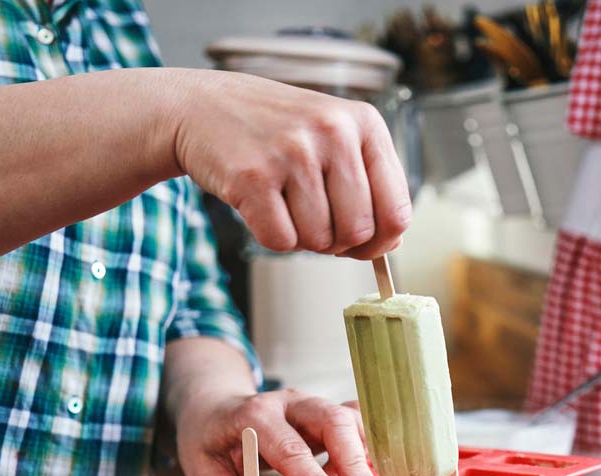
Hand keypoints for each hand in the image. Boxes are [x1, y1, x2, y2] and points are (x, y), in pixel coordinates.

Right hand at [171, 71, 412, 258]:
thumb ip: (368, 188)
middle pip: (358, 231)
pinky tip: (262, 205)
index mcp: (364, 124)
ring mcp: (292, 152)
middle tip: (312, 216)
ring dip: (301, 236)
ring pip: (318, 240)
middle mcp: (333, 132)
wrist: (203, 106)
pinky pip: (281, 242)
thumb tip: (389, 244)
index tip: (362, 240)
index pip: (397, 211)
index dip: (380, 240)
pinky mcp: (253, 177)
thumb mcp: (334, 140)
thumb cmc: (277, 131)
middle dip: (336, 240)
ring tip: (283, 201)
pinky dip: (272, 236)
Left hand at [174, 388, 382, 475]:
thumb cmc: (209, 442)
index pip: (289, 446)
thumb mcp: (204, 472)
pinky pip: (355, 426)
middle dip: (352, 458)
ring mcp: (311, 405)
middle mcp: (288, 403)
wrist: (213, 407)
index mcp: (253, 416)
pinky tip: (370, 474)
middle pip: (331, 420)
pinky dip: (366, 449)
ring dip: (363, 455)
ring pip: (349, 421)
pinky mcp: (326, 413)